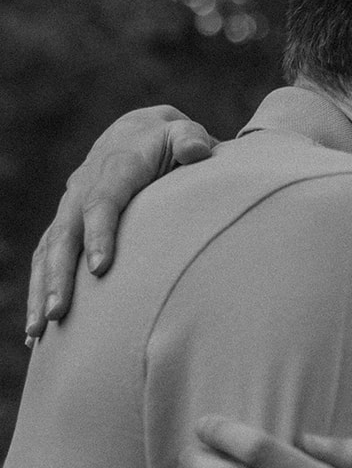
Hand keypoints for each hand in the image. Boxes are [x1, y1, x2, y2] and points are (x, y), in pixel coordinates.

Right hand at [26, 107, 213, 340]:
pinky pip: (45, 260)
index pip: (103, 203)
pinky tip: (38, 334)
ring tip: (39, 331)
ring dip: (42, 291)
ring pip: (48, 251)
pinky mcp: (66, 227)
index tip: (99, 269)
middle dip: (59, 275)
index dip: (99, 234)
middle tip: (58, 314)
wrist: (134, 134)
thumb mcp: (182, 134)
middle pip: (65, 234)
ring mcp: (70, 210)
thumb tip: (197, 151)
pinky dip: (39, 292)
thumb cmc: (168, 142)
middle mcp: (82, 190)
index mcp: (113, 170)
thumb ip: (190, 140)